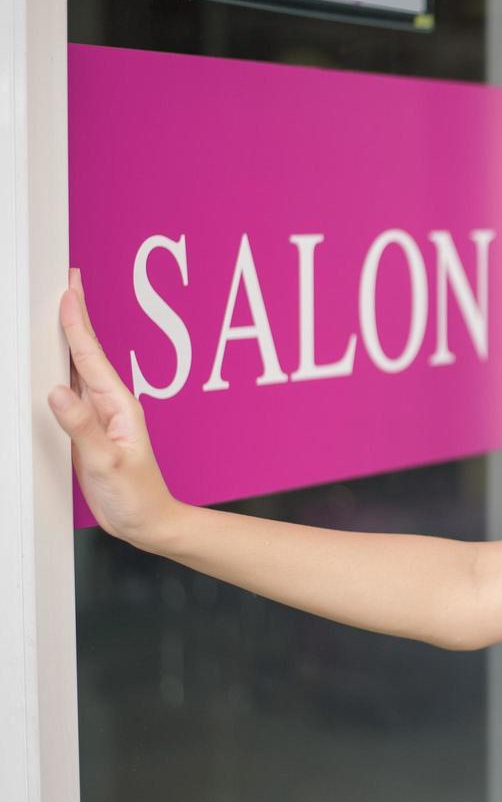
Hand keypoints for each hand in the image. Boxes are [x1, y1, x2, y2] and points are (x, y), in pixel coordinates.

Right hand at [47, 267, 180, 548]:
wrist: (147, 520)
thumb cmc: (135, 495)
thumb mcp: (106, 462)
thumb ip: (81, 428)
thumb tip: (57, 392)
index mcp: (119, 405)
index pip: (92, 356)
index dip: (77, 323)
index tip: (68, 291)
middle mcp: (111, 404)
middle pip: (86, 352)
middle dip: (75, 316)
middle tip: (67, 281)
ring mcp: (100, 414)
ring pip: (78, 367)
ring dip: (68, 338)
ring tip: (59, 309)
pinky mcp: (89, 428)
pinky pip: (72, 390)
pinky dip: (61, 368)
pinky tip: (54, 360)